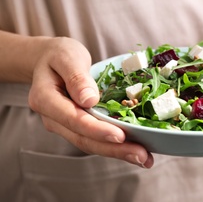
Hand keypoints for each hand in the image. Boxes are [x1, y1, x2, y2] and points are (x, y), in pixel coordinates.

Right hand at [28, 37, 153, 167]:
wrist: (50, 60)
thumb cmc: (59, 55)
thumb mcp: (67, 57)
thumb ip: (76, 77)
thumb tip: (90, 100)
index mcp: (46, 100)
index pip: (74, 120)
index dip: (97, 130)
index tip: (120, 136)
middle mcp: (54, 118)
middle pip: (84, 139)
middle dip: (114, 149)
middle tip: (142, 156)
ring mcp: (66, 125)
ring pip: (92, 144)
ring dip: (118, 153)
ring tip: (144, 158)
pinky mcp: (78, 127)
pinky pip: (97, 138)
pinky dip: (116, 146)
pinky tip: (136, 150)